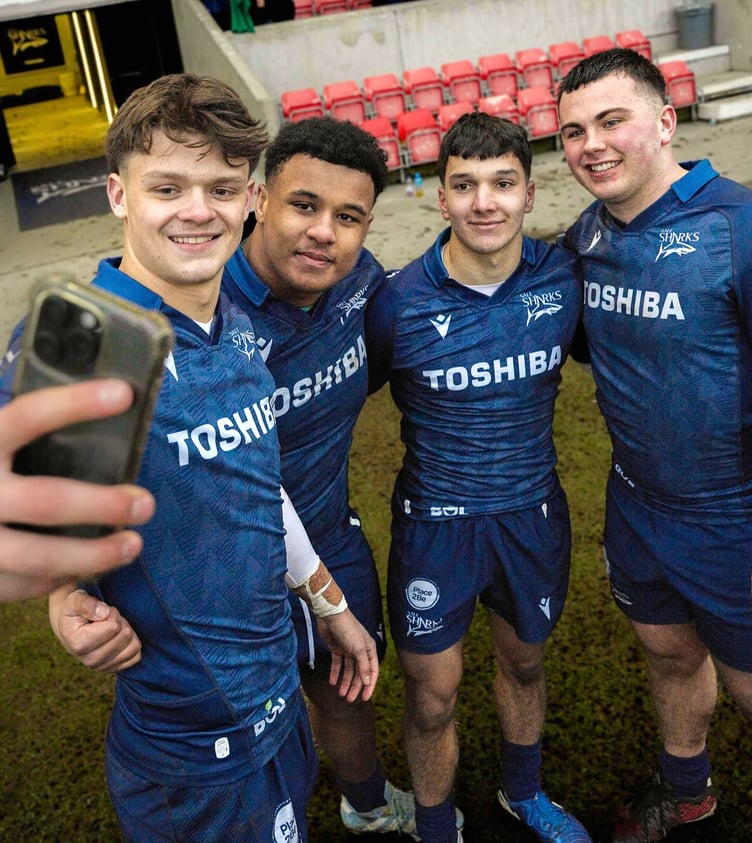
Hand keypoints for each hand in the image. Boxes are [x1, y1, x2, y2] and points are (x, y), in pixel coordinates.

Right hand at [0, 380, 154, 601]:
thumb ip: (22, 438)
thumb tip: (106, 407)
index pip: (27, 417)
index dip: (74, 404)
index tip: (123, 394)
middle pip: (45, 501)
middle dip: (102, 505)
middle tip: (145, 504)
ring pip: (41, 556)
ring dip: (95, 554)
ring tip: (134, 544)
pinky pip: (26, 583)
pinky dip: (62, 576)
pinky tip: (88, 566)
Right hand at [50, 587, 141, 672]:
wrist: (72, 628)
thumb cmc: (75, 612)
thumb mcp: (75, 600)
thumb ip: (86, 604)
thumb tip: (105, 613)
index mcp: (79, 644)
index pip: (114, 626)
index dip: (112, 613)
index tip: (102, 611)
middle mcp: (90, 660)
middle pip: (125, 635)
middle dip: (120, 621)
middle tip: (107, 619)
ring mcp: (103, 667)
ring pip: (134, 645)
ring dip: (127, 631)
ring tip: (112, 627)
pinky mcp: (115, 668)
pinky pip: (136, 655)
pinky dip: (131, 643)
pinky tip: (118, 637)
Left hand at [316, 609, 379, 701]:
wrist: (331, 616)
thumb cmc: (348, 629)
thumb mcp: (358, 649)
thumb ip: (363, 666)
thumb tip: (368, 682)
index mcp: (369, 650)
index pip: (372, 671)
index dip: (369, 685)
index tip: (365, 698)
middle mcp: (360, 650)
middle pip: (359, 673)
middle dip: (355, 687)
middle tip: (349, 699)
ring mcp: (348, 649)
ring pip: (348, 670)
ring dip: (345, 682)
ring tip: (341, 694)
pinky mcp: (337, 648)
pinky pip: (337, 664)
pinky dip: (335, 673)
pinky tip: (332, 682)